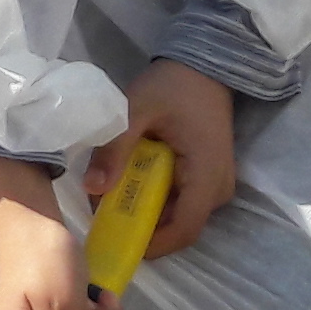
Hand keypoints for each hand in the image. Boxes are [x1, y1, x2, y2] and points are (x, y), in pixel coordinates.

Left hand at [91, 60, 237, 260]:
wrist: (203, 66)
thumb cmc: (173, 86)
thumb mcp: (137, 110)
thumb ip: (115, 148)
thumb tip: (92, 188)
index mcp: (207, 175)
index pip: (184, 229)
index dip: (151, 244)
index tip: (114, 240)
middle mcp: (218, 189)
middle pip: (178, 226)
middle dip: (139, 225)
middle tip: (100, 213)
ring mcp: (215, 185)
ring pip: (176, 215)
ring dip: (143, 210)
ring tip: (106, 195)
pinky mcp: (205, 178)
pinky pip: (178, 200)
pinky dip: (151, 197)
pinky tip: (125, 181)